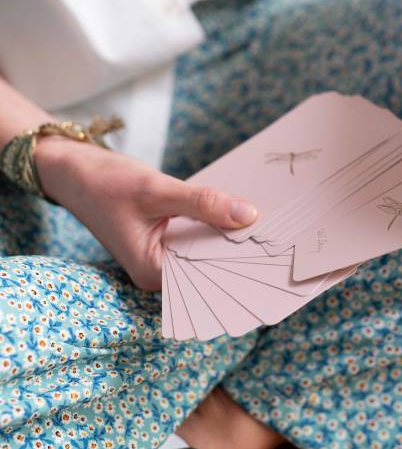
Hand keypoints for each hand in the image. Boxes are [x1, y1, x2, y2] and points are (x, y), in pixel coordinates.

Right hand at [35, 137, 257, 290]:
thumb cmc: (104, 182)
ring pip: (207, 251)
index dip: (240, 266)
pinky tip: (240, 215)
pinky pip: (199, 237)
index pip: (208, 277)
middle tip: (280, 238)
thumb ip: (203, 203)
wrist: (74, 170)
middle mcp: (160, 272)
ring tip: (268, 227)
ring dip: (230, 238)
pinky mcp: (168, 241)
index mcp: (153, 272)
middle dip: (240, 252)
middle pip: (211, 267)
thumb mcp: (156, 189)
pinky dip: (216, 226)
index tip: (274, 255)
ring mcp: (164, 257)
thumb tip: (249, 215)